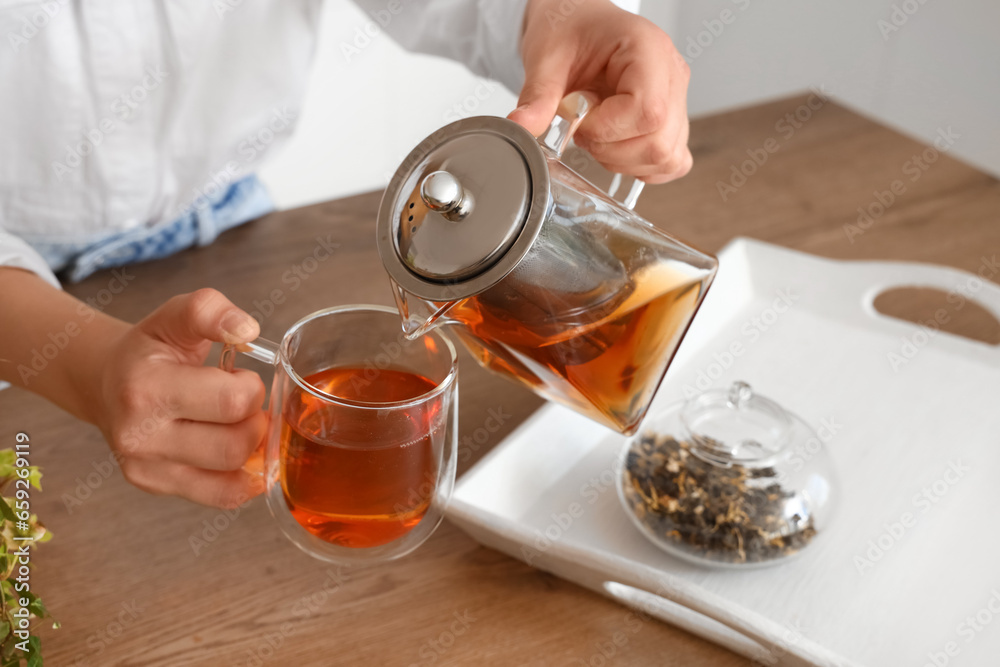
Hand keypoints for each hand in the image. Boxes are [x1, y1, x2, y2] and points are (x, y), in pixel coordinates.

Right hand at [95, 289, 266, 507]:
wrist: (107, 381)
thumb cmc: (149, 350)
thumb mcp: (175, 316)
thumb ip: (211, 310)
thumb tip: (246, 329)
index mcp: (144, 389)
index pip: (232, 401)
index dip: (251, 387)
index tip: (239, 376)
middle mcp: (139, 436)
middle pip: (236, 445)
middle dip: (255, 419)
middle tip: (242, 402)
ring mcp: (145, 468)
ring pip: (233, 474)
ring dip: (251, 446)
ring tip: (236, 422)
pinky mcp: (156, 487)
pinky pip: (222, 497)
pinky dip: (246, 478)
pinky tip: (243, 453)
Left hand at [509, 0, 692, 183]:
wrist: (576, 23)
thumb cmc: (570, 30)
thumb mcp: (546, 57)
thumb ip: (537, 95)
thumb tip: (520, 127)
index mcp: (648, 50)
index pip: (647, 111)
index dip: (608, 131)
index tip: (579, 123)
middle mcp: (671, 75)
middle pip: (659, 142)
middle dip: (612, 151)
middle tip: (583, 131)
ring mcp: (677, 100)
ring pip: (666, 157)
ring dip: (623, 161)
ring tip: (597, 136)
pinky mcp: (673, 121)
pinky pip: (672, 161)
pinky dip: (641, 167)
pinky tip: (615, 148)